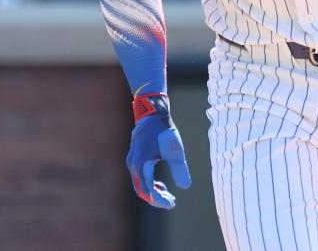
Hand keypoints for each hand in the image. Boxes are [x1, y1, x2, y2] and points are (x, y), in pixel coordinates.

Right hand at [127, 93, 191, 208]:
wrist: (152, 114)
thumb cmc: (164, 130)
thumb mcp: (175, 149)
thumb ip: (179, 168)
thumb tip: (185, 186)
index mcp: (141, 164)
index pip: (148, 190)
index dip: (159, 200)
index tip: (171, 204)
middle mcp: (133, 165)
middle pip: (142, 190)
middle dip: (156, 199)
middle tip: (171, 202)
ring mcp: (132, 162)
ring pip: (140, 184)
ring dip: (153, 192)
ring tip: (168, 195)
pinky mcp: (135, 158)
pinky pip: (139, 177)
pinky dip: (149, 184)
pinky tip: (161, 185)